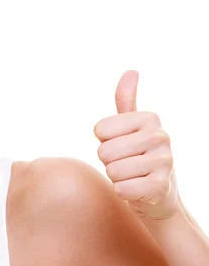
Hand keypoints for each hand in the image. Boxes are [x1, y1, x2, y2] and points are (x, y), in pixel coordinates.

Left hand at [94, 70, 180, 220]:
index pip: (100, 129)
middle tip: (126, 163)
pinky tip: (137, 189)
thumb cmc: (136, 155)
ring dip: (116, 177)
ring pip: (112, 171)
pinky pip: (122, 189)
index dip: (104, 141)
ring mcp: (164, 162)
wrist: (158, 194)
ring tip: (132, 175)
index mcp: (149, 118)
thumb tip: (131, 71)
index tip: (121, 145)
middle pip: (104, 151)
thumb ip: (126, 100)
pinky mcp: (161, 186)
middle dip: (109, 161)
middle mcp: (161, 136)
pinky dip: (123, 192)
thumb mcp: (130, 126)